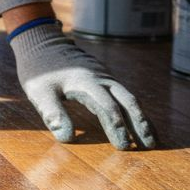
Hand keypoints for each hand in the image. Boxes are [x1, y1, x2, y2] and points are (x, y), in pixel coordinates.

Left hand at [9, 22, 155, 149]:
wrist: (41, 43)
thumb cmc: (38, 70)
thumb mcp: (38, 92)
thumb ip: (52, 113)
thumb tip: (67, 138)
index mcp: (86, 82)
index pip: (107, 107)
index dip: (117, 128)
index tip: (123, 147)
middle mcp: (101, 78)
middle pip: (128, 101)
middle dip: (140, 124)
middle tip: (150, 146)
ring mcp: (104, 77)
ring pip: (128, 98)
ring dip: (140, 118)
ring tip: (150, 139)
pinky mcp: (103, 78)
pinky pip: (122, 95)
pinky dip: (131, 110)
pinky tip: (135, 122)